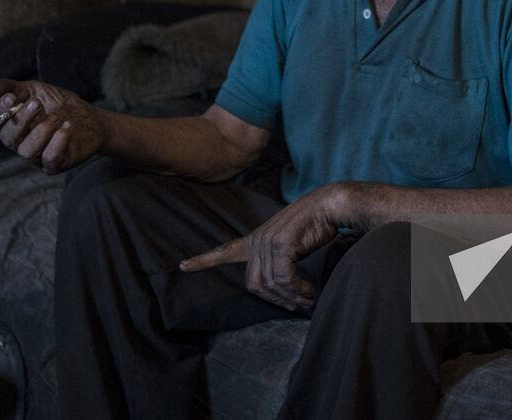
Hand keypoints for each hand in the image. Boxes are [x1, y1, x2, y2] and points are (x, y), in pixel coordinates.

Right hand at [0, 78, 105, 174]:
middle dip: (21, 119)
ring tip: (57, 116)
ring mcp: (37, 156)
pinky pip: (50, 159)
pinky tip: (67, 126)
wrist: (89, 117)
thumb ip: (11, 88)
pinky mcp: (55, 164)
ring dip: (41, 131)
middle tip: (37, 103)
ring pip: (27, 151)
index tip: (11, 97)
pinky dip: (58, 142)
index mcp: (12, 127)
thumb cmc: (57, 104)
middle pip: (8, 139)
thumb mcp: (34, 90)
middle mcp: (20, 144)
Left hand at [178, 184, 344, 311]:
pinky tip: (309, 291)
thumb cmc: (315, 225)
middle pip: (255, 285)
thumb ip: (280, 262)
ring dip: (291, 298)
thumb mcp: (291, 245)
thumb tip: (283, 291)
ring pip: (270, 284)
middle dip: (277, 301)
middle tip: (299, 305)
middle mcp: (258, 239)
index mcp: (257, 239)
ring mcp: (267, 240)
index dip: (204, 260)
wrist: (329, 205)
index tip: (183, 266)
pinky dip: (298, 290)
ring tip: (308, 300)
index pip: (226, 250)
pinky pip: (284, 279)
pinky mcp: (281, 244)